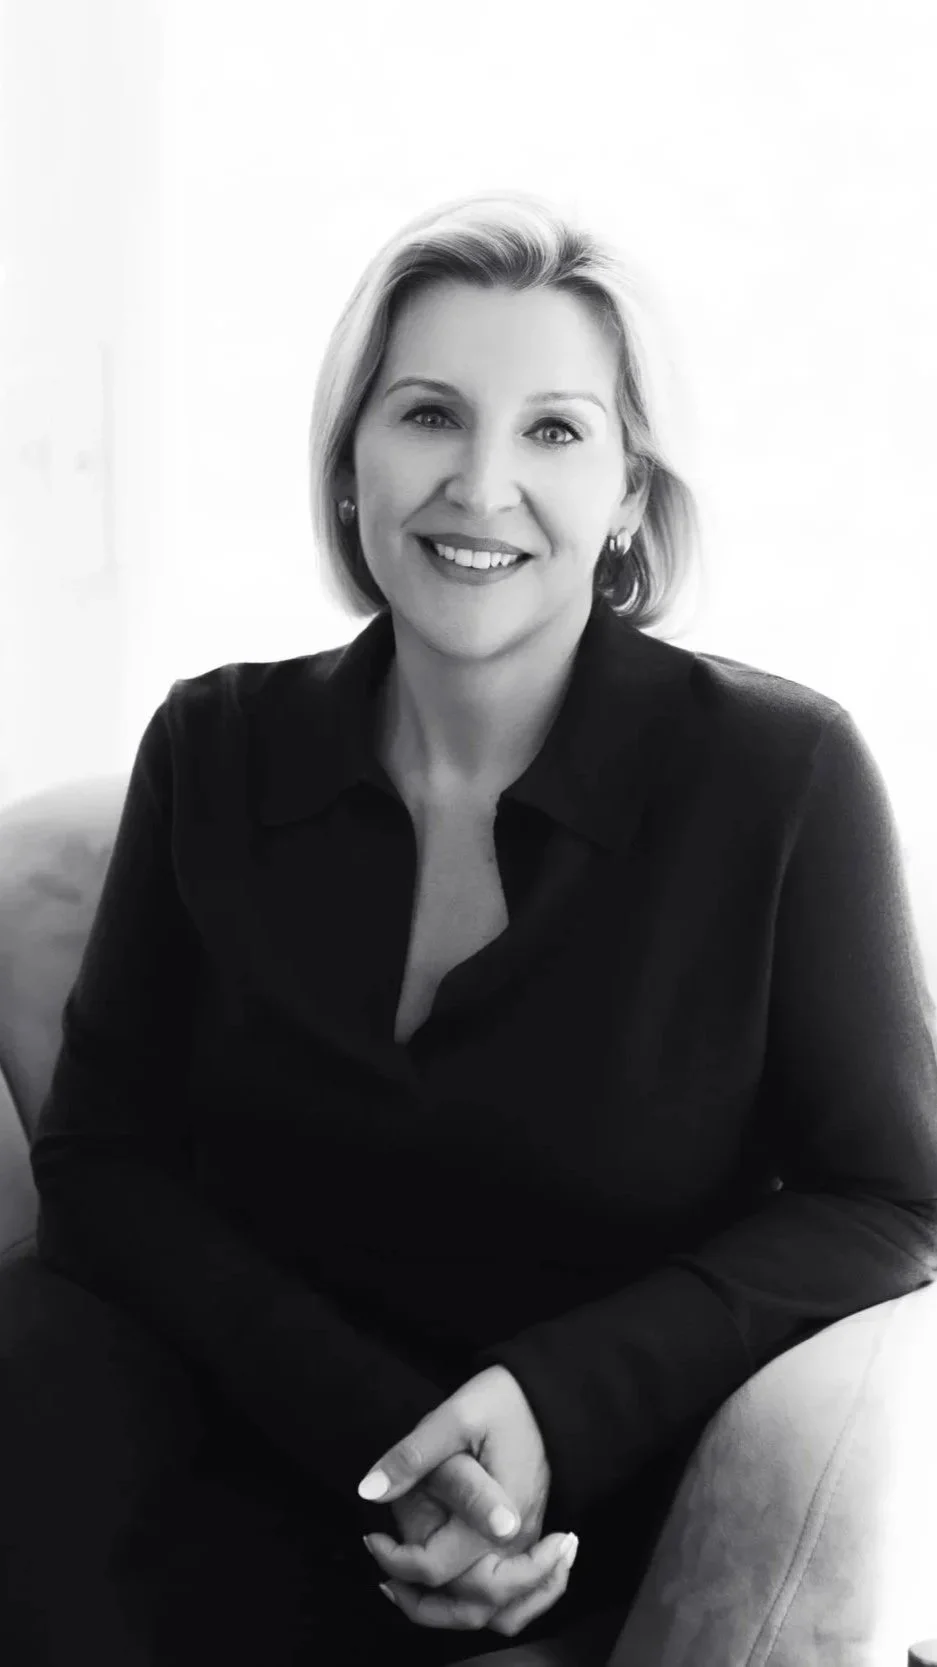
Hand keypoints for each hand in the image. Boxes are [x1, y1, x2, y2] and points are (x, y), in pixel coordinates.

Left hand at [358, 1366, 578, 1635]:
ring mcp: (527, 1543)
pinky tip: (446, 1585)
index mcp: (498, 1515)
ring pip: (500, 1613)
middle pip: (475, 1607)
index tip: (372, 1537)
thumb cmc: (504, 1401)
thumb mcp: (455, 1416)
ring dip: (452, 1613)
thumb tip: (369, 1491)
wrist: (550, 1393)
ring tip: (410, 1591)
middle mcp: (518, 1540)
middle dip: (423, 1605)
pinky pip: (512, 1595)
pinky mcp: (529, 1539)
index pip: (441, 1568)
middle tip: (386, 1578)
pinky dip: (480, 1605)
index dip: (397, 1560)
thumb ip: (413, 1455)